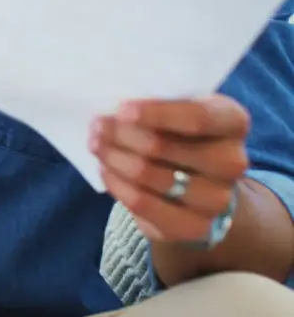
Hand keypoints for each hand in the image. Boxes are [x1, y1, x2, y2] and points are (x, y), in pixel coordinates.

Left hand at [90, 95, 250, 243]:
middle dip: (119, 134)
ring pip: (148, 175)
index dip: (156, 113)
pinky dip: (117, 184)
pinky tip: (106, 170)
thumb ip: (156, 102)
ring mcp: (217, 198)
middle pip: (162, 146)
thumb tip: (114, 110)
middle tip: (97, 125)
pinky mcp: (195, 226)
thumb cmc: (180, 129)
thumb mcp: (177, 106)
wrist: (201, 179)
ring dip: (113, 157)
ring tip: (96, 145)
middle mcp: (232, 161)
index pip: (197, 117)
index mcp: (232, 121)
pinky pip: (143, 204)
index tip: (122, 110)